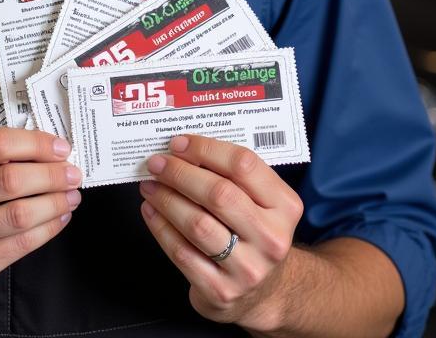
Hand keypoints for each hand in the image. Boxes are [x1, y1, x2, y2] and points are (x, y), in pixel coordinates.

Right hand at [0, 128, 80, 303]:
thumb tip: (44, 147)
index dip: (35, 143)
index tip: (59, 147)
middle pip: (12, 179)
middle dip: (52, 174)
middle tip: (72, 173)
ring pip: (20, 213)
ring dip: (55, 201)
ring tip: (71, 195)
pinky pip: (23, 242)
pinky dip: (49, 227)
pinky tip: (60, 217)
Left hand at [139, 134, 302, 331]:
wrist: (263, 291)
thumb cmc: (253, 232)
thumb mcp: (261, 201)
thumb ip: (231, 174)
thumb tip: (182, 149)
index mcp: (285, 206)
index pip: (243, 165)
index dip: (205, 149)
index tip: (178, 144)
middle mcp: (271, 238)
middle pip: (219, 194)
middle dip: (180, 174)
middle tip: (157, 164)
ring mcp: (248, 269)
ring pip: (197, 224)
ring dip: (166, 199)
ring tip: (150, 186)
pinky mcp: (221, 291)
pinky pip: (182, 253)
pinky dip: (161, 227)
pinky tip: (151, 212)